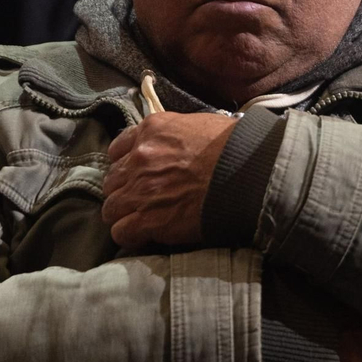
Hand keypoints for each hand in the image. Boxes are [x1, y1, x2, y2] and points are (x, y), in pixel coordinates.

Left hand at [101, 112, 236, 249]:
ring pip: (111, 208)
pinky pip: (121, 232)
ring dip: (124, 215)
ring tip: (142, 221)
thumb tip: (181, 146)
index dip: (126, 164)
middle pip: (112, 181)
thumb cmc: (237, 148)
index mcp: (152, 131)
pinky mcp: (149, 219)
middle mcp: (140, 158)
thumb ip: (178, 135)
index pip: (118, 149)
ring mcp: (141, 190)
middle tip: (144, 199)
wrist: (249, 173)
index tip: (137, 173)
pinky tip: (144, 236)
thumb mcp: (201, 125)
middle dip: (125, 190)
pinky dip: (130, 235)